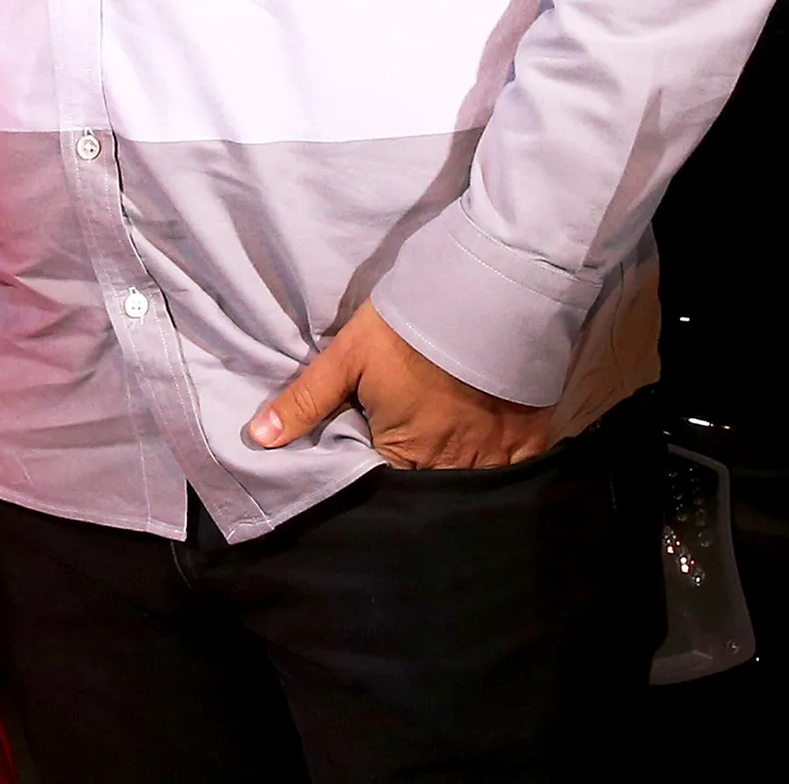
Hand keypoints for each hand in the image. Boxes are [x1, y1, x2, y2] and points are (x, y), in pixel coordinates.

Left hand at [246, 300, 553, 469]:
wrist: (485, 298)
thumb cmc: (407, 328)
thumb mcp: (347, 356)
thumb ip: (306, 401)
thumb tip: (259, 439)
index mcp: (401, 453)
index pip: (381, 487)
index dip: (372, 477)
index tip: (369, 461)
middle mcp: (448, 469)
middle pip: (425, 490)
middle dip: (414, 481)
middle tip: (409, 452)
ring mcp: (493, 461)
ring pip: (468, 487)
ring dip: (455, 477)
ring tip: (446, 453)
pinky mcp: (529, 446)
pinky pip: (513, 478)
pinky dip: (499, 473)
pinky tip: (489, 456)